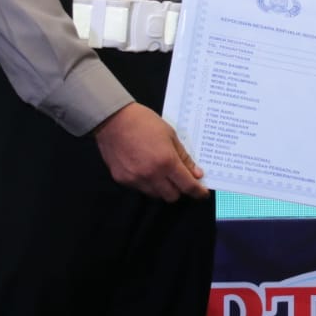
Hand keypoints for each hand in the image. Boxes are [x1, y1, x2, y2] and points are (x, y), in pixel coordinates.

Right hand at [93, 103, 208, 201]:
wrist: (113, 119)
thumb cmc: (144, 122)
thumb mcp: (170, 135)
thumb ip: (183, 157)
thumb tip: (196, 173)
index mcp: (166, 162)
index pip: (186, 185)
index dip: (197, 192)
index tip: (202, 194)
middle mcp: (151, 175)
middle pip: (172, 196)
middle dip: (179, 189)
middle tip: (180, 179)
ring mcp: (136, 179)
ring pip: (156, 195)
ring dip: (163, 188)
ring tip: (161, 172)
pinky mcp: (122, 180)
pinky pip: (141, 189)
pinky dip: (147, 184)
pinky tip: (145, 169)